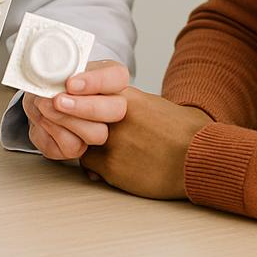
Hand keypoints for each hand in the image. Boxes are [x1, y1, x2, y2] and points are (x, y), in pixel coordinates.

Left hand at [23, 60, 129, 159]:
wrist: (34, 98)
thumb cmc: (50, 80)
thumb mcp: (54, 67)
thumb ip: (61, 70)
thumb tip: (55, 78)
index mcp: (109, 78)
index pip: (118, 77)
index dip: (97, 82)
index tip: (71, 84)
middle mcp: (108, 105)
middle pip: (116, 110)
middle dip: (85, 107)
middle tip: (58, 100)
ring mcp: (96, 128)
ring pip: (97, 134)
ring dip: (66, 120)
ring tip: (45, 106)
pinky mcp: (78, 147)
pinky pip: (73, 147)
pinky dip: (53, 131)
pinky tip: (43, 118)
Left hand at [79, 87, 212, 198]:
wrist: (199, 158)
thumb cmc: (183, 131)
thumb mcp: (154, 104)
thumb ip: (128, 104)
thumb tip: (111, 104)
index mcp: (128, 97)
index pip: (89, 87)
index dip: (77, 91)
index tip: (67, 90)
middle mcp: (117, 117)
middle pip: (77, 111)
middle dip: (67, 112)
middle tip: (57, 110)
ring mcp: (113, 143)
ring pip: (81, 139)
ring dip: (84, 142)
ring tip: (92, 144)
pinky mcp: (114, 168)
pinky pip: (90, 165)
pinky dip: (95, 166)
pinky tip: (106, 167)